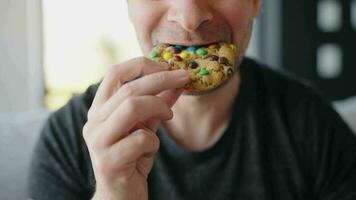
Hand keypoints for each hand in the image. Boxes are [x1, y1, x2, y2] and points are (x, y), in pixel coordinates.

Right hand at [83, 57, 188, 199]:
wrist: (119, 195)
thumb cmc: (132, 158)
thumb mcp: (146, 127)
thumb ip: (157, 106)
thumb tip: (176, 84)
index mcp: (99, 109)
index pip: (114, 73)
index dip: (142, 65)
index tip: (166, 66)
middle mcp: (94, 122)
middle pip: (129, 88)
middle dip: (162, 79)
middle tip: (184, 78)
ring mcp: (98, 141)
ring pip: (132, 107)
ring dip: (159, 106)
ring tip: (169, 115)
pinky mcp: (109, 161)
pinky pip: (141, 139)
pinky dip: (154, 141)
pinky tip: (151, 149)